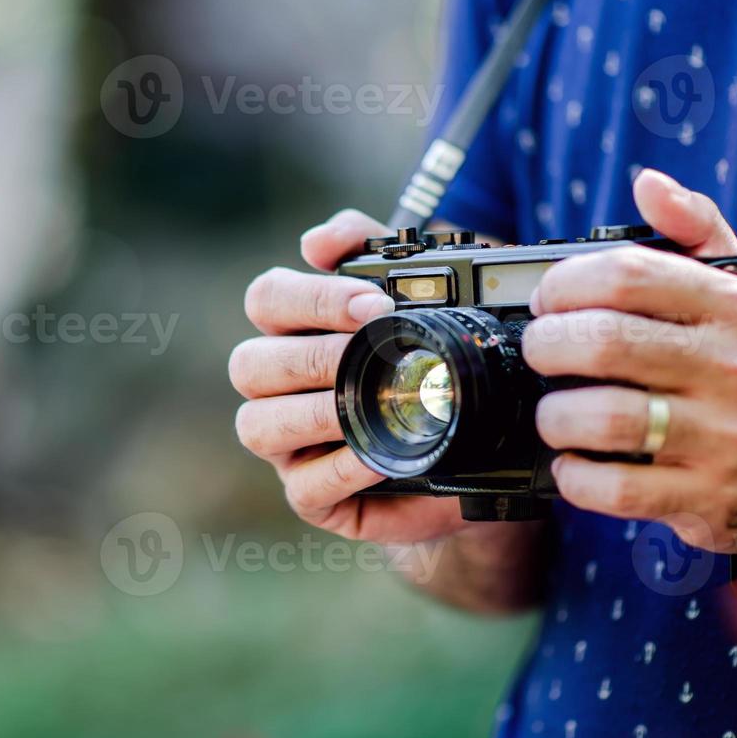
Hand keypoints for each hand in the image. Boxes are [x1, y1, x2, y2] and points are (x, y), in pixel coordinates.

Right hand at [229, 210, 468, 543]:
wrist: (486, 439)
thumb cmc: (436, 357)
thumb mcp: (419, 293)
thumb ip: (368, 248)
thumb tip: (315, 241)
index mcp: (292, 330)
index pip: (267, 299)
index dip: (313, 298)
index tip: (375, 304)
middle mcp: (276, 387)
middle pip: (249, 363)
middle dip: (315, 355)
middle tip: (377, 351)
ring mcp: (287, 444)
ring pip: (256, 426)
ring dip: (313, 412)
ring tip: (367, 402)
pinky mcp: (312, 496)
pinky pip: (303, 486)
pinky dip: (340, 469)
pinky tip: (377, 455)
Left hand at [524, 169, 736, 551]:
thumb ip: (695, 228)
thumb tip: (649, 183)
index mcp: (735, 307)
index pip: (627, 274)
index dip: (564, 283)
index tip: (547, 298)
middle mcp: (734, 369)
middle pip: (603, 343)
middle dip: (547, 346)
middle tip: (540, 352)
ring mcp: (721, 437)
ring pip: (603, 418)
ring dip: (554, 416)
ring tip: (552, 411)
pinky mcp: (706, 496)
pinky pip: (615, 489)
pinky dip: (576, 477)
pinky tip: (575, 462)